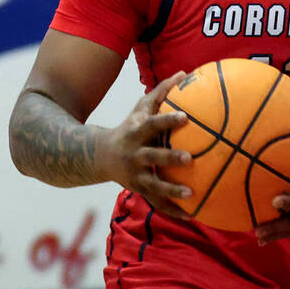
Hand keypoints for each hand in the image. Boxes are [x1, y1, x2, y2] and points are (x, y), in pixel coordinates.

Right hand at [100, 71, 192, 219]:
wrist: (98, 155)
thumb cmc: (130, 127)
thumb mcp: (140, 108)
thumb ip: (162, 91)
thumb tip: (185, 73)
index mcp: (137, 132)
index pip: (153, 124)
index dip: (168, 121)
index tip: (186, 117)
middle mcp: (135, 154)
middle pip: (153, 156)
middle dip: (170, 158)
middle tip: (190, 158)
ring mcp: (135, 174)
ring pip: (153, 185)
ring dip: (171, 191)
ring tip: (191, 194)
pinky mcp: (139, 189)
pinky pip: (156, 202)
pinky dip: (172, 210)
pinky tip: (191, 215)